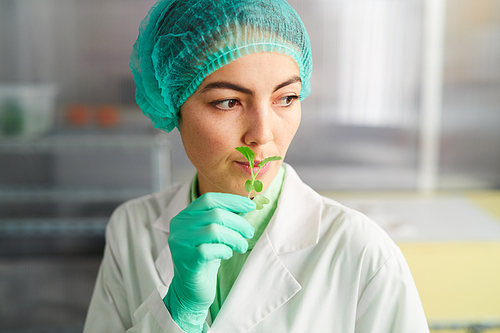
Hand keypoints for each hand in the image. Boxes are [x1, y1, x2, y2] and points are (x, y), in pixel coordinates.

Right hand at [165, 192, 254, 331]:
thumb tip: (245, 205)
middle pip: (215, 214)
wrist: (189, 290)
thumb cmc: (204, 259)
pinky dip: (224, 250)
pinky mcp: (186, 260)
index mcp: (184, 216)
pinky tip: (227, 254)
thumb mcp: (211, 234)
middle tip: (249, 233)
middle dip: (238, 222)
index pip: (209, 199)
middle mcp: (179, 227)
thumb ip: (222, 218)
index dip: (232, 200)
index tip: (251, 205)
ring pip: (214, 230)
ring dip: (235, 237)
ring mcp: (181, 243)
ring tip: (242, 246)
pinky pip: (210, 249)